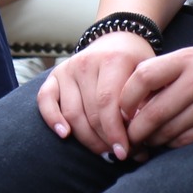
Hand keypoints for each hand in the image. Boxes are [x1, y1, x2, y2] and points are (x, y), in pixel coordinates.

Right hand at [38, 32, 153, 161]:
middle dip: (104, 139)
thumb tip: (142, 136)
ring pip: (72, 113)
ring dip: (86, 138)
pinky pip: (45, 100)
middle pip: (91, 113)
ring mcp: (68, 68)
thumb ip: (145, 100)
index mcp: (112, 59)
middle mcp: (87, 62)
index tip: (125, 151)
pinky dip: (52, 119)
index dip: (115, 132)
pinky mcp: (55, 75)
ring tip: (102, 150)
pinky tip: (64, 135)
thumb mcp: (147, 73)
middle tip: (117, 154)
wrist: (118, 38)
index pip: (108, 103)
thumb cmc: (135, 62)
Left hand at [120, 42, 192, 151]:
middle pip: (153, 112)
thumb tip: (132, 103)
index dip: (126, 98)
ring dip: (151, 139)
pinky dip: (170, 144)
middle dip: (134, 129)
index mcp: (186, 59)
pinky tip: (166, 140)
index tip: (122, 109)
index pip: (143, 77)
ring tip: (145, 138)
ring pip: (167, 131)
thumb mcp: (191, 56)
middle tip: (127, 134)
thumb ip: (163, 73)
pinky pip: (185, 141)